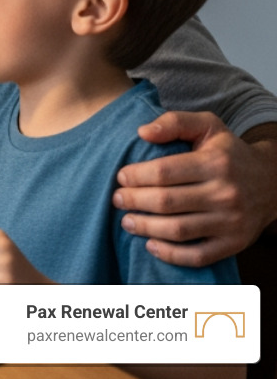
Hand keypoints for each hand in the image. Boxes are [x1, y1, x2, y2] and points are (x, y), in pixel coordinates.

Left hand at [114, 111, 276, 265]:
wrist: (272, 181)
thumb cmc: (229, 152)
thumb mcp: (208, 126)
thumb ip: (175, 122)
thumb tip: (143, 132)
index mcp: (216, 163)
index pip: (164, 172)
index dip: (136, 176)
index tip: (121, 177)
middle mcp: (226, 193)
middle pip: (167, 202)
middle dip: (134, 201)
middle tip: (117, 199)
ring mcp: (231, 221)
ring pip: (179, 230)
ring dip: (146, 228)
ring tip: (127, 221)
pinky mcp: (234, 243)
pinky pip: (198, 256)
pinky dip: (171, 254)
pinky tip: (151, 245)